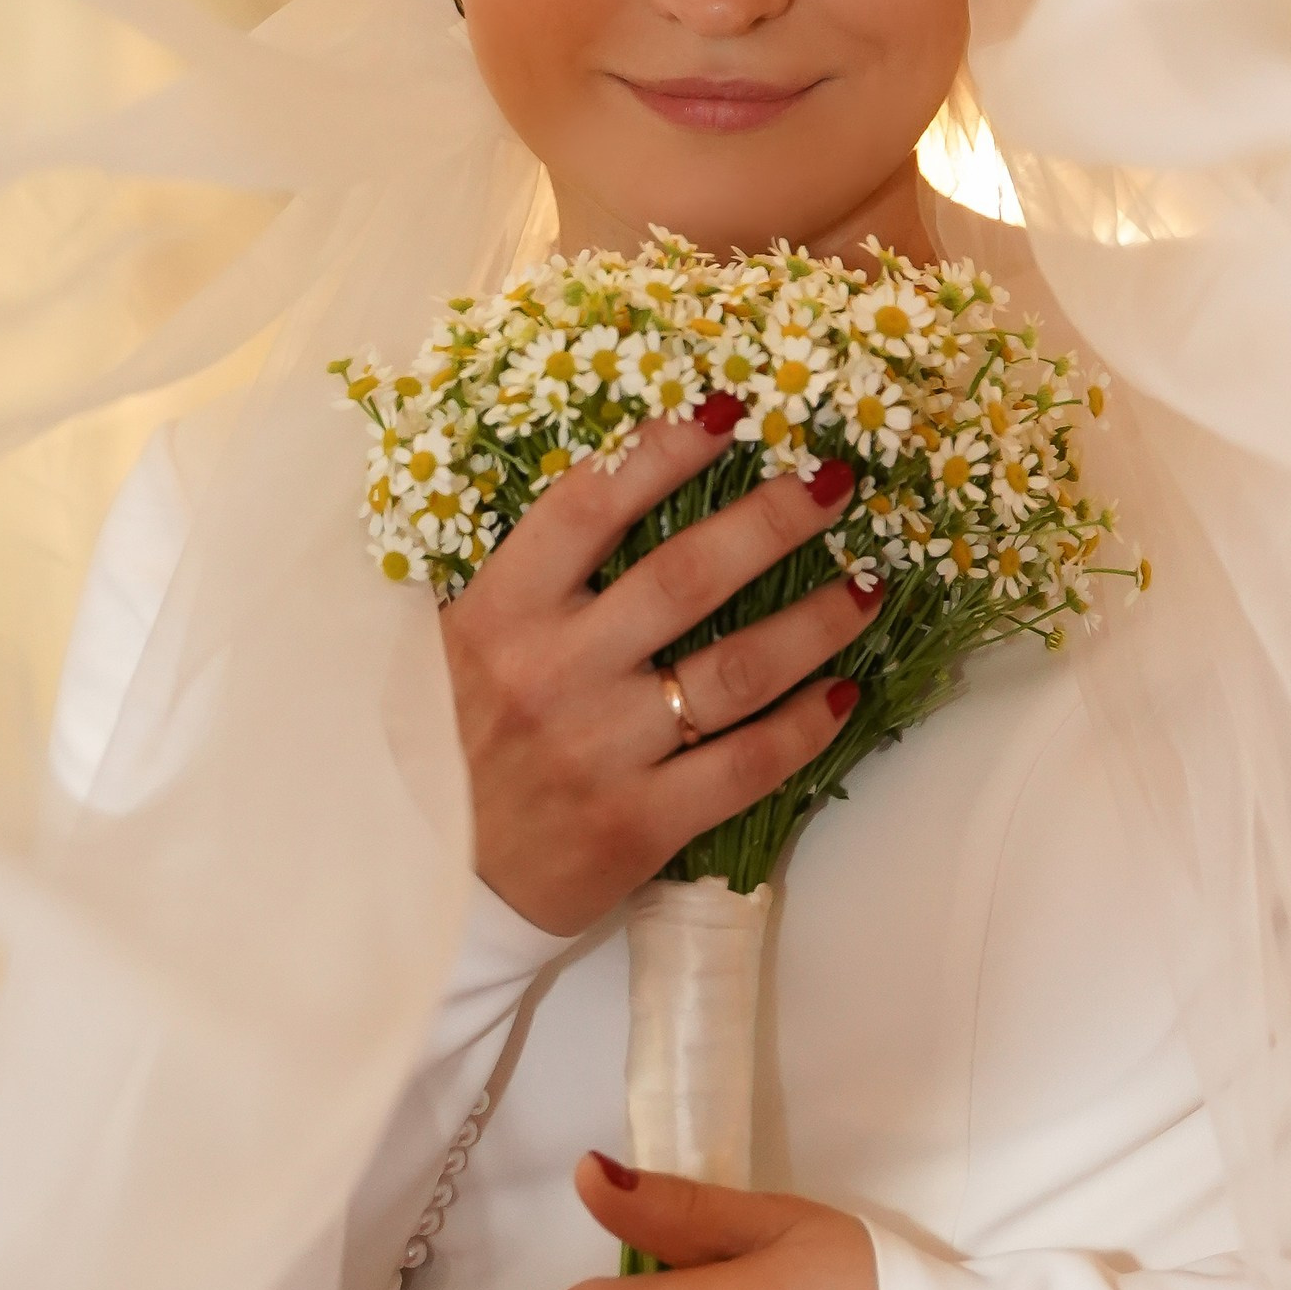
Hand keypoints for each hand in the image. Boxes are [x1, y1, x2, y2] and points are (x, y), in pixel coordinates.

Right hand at [437, 401, 875, 934]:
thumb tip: (621, 489)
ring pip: (736, 669)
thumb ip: (530, 582)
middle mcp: (555, 672)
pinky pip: (746, 764)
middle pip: (686, 576)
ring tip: (869, 586)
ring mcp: (603, 750)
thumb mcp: (453, 645)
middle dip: (772, 520)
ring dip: (816, 621)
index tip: (728, 406)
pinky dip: (806, 726)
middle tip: (835, 483)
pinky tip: (844, 694)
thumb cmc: (449, 745)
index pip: (590, 505)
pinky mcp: (640, 825)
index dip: (662, 449)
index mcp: (501, 613)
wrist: (422, 883)